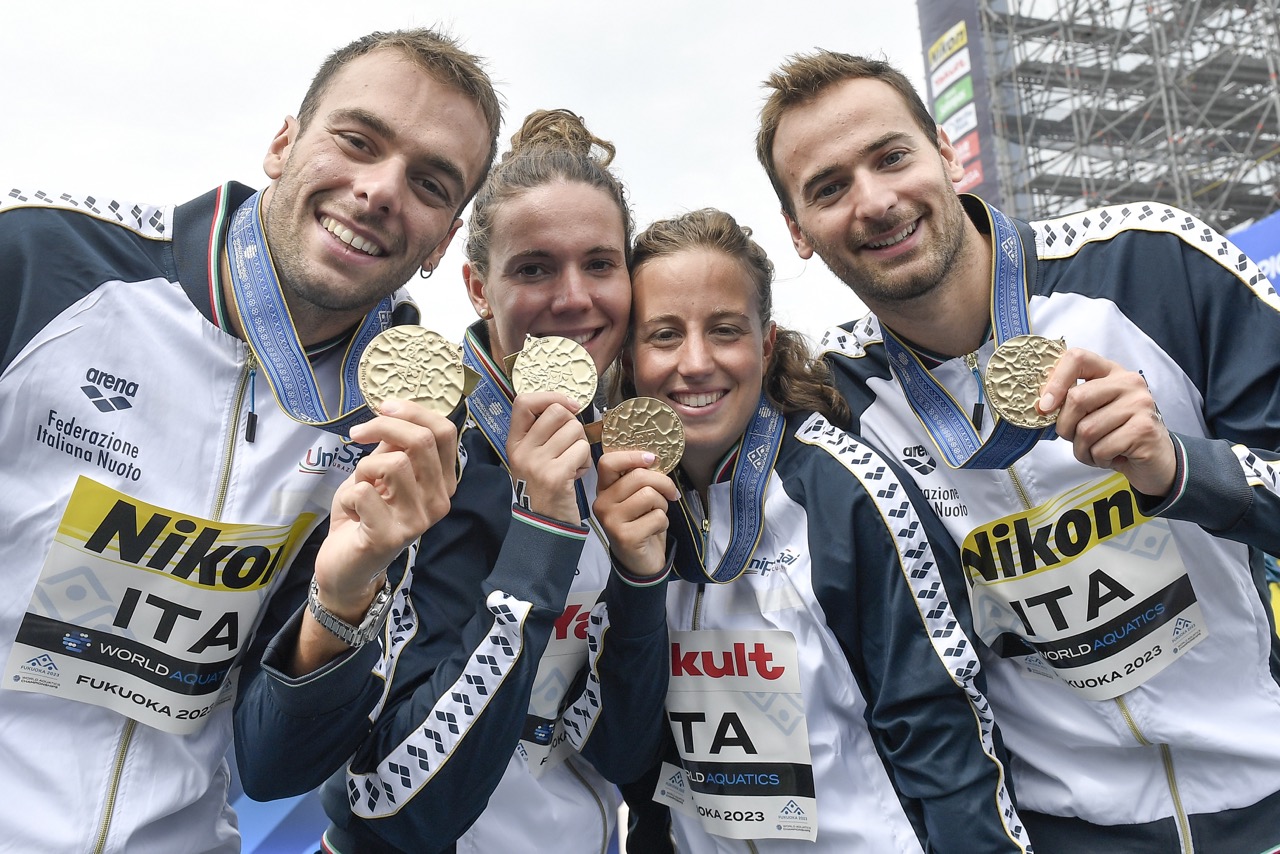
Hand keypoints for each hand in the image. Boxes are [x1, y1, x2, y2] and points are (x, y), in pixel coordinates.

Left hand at [313, 400, 457, 620]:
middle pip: (421, 441)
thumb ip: (394, 447)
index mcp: (443, 482)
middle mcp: (439, 501)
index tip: (382, 407)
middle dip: (383, 427)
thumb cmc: (365, 515)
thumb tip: (396, 412)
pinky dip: (349, 495)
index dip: (412, 411)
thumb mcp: (381, 473)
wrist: (347, 566)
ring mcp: (419, 521)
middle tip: (357, 433)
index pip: (444, 432)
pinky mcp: (392, 536)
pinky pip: (364, 492)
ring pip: (392, 464)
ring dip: (363, 469)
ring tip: (359, 487)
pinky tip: (352, 512)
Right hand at [506, 391, 591, 524]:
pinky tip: (576, 475)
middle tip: (571, 445)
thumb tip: (565, 405)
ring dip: (580, 446)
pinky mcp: (555, 476)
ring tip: (572, 464)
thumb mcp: (532, 458)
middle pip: (556, 412)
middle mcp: (522, 451)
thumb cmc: (544, 488)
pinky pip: (581, 450)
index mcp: (514, 443)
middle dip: (573, 424)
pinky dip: (584, 462)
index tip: (568, 406)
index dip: (550, 397)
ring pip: (574, 430)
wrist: (543, 527)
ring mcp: (536, 463)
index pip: (523, 402)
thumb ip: (541, 433)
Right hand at [593, 450, 679, 576]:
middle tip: (670, 494)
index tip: (652, 459)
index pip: (608, 462)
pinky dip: (663, 523)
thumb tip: (653, 458)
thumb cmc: (641, 524)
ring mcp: (611, 521)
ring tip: (657, 515)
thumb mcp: (636, 497)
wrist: (640, 562)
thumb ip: (638, 479)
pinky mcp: (625, 536)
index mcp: (604, 489)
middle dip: (663, 483)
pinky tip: (654, 531)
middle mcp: (601, 503)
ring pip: (649, 495)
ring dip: (663, 505)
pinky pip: (657, 517)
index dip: (632, 456)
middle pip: (638, 476)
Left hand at [1037, 348, 1174, 496]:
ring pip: (1087, 429)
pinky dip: (1098, 459)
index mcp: (1111, 371)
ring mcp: (1140, 404)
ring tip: (1096, 451)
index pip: (1077, 358)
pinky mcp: (1144, 429)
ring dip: (1083, 449)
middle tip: (1075, 439)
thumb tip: (1043, 405)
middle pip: (1076, 398)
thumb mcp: (1093, 412)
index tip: (1045, 406)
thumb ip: (1072, 403)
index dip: (1054, 381)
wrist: (1155, 459)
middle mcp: (1128, 382)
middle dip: (1066, 427)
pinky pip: (1101, 449)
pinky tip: (1112, 457)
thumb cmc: (1117, 434)